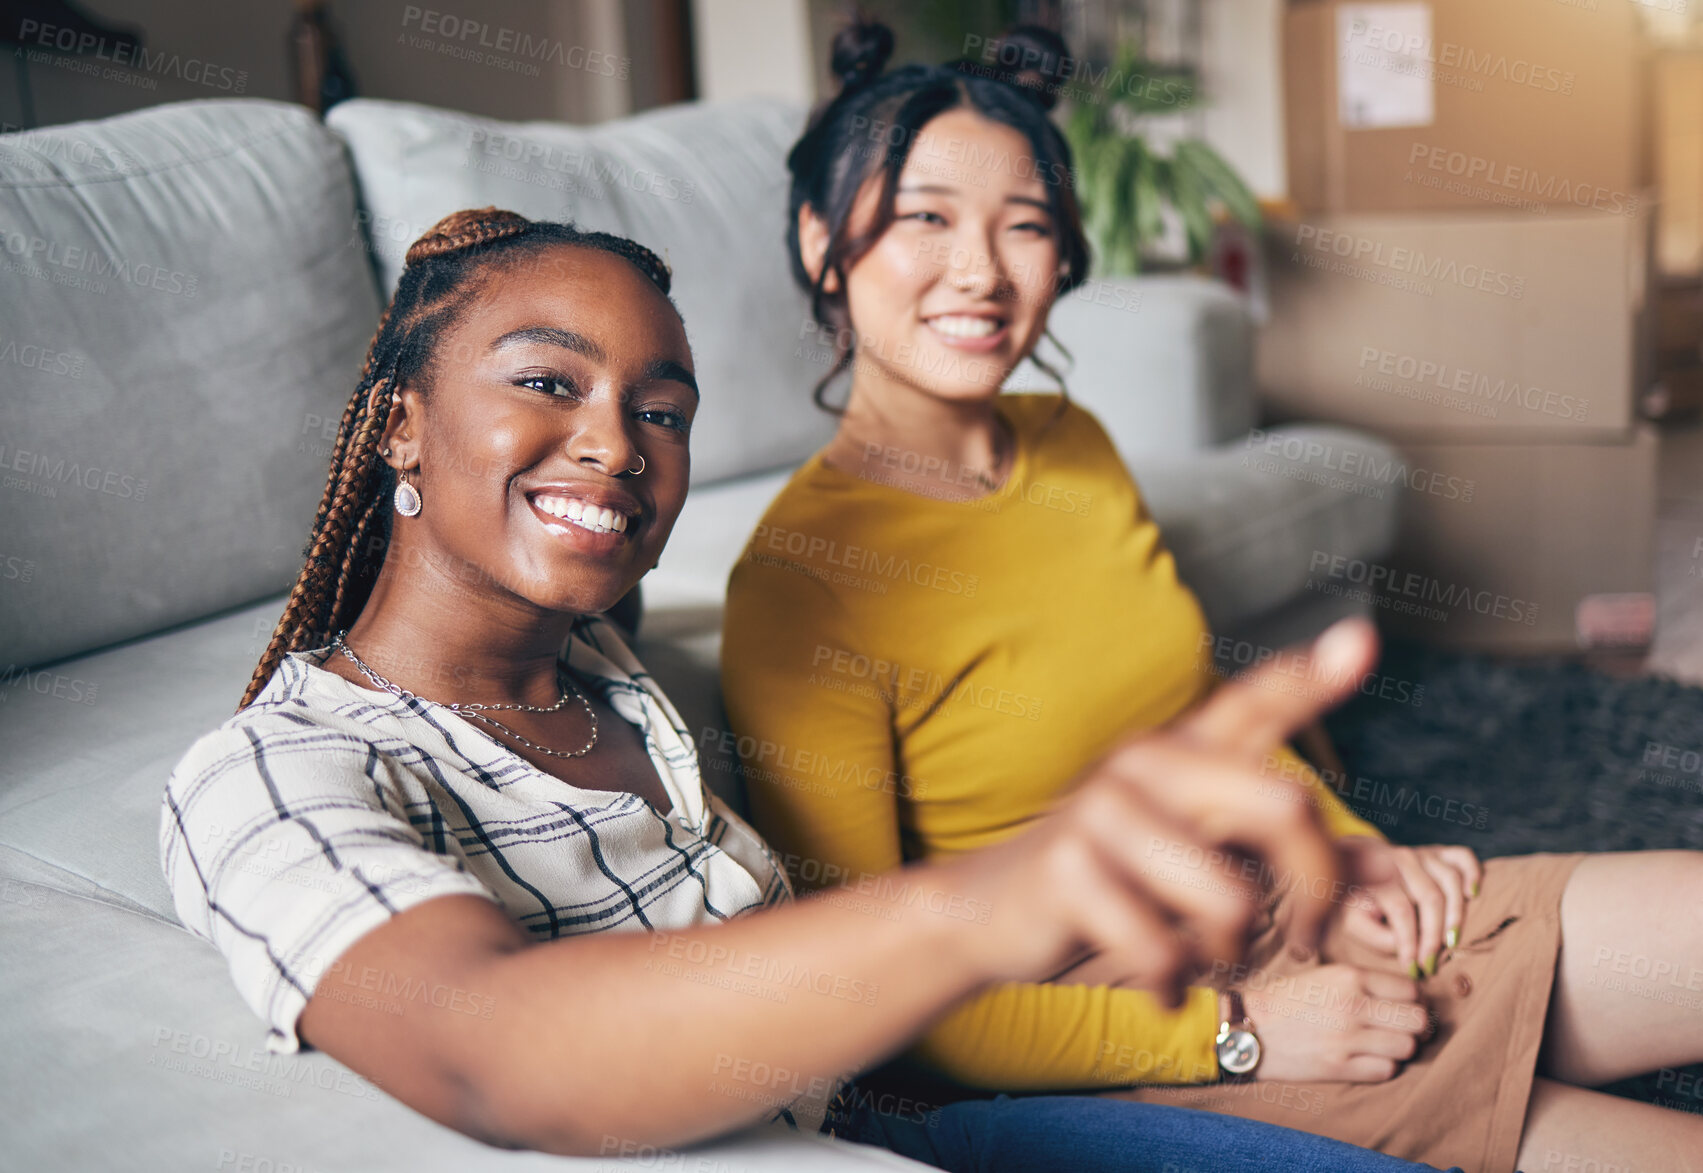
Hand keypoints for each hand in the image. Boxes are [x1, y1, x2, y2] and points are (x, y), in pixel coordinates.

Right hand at [946, 619, 1381, 1006]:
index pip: (1255, 703)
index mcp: (1185, 753)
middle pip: (1286, 806)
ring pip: (1232, 898)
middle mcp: (1148, 764)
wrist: (993, 910)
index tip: (1361, 640)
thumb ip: (1290, 857)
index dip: (1311, 675)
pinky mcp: (1068, 868)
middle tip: (1304, 936)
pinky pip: (1162, 949)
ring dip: (1233, 954)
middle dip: (1316, 891)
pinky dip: (1172, 987)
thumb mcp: (1208, 863)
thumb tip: (1390, 865)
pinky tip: (1158, 988)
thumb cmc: (1119, 884)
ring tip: (1208, 959)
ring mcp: (1103, 810)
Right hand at [1236, 962, 1429, 1082]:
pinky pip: (1387, 1071)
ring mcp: (1347, 1038)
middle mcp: (1353, 1005)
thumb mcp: (1324, 975)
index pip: (1412, 989)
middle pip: (1418, 1020)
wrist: (1248, 1027)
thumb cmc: (1286, 1000)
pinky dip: (1383, 1067)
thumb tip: (1406, 997)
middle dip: (1417, 1027)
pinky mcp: (1339, 1067)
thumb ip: (1363, 982)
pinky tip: (1368, 1060)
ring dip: (1401, 1049)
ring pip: (1407, 1047)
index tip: (1405, 1008)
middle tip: (1405, 1031)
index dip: (1414, 1001)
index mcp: (1350, 976)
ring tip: (1386, 1046)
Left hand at [1334, 838, 1482, 976]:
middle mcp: (1402, 860)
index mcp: (1376, 874)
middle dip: (1433, 935)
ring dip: (1456, 913)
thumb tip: (1407, 948)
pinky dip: (1473, 873)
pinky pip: (1463, 856)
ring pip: (1450, 879)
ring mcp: (1422, 854)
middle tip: (1431, 963)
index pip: (1401, 910)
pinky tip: (1472, 895)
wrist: (1354, 866)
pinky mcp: (1439, 852)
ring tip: (1452, 942)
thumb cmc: (1358, 901)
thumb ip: (1376, 936)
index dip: (1409, 942)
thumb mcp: (1353, 921)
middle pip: (1429, 897)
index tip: (1412, 967)